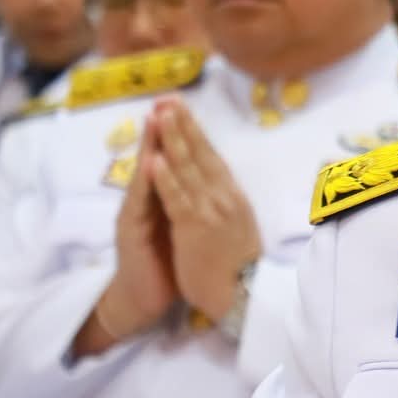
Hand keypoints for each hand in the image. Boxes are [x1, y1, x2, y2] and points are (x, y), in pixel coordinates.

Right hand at [75, 113, 177, 355]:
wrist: (143, 300)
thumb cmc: (164, 264)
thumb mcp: (180, 227)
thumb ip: (185, 201)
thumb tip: (205, 179)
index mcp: (164, 199)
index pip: (173, 161)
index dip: (180, 135)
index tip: (187, 106)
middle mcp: (146, 201)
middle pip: (156, 159)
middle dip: (163, 129)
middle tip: (169, 99)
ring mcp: (135, 214)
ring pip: (144, 175)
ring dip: (149, 146)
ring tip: (156, 118)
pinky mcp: (130, 232)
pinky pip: (139, 204)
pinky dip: (145, 183)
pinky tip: (147, 164)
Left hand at [149, 99, 262, 321]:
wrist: (243, 298)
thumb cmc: (238, 267)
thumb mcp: (238, 226)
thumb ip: (226, 202)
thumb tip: (217, 183)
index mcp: (233, 196)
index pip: (212, 157)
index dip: (196, 131)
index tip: (181, 109)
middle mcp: (224, 197)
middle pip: (200, 154)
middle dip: (182, 125)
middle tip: (168, 99)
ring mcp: (210, 211)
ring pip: (187, 170)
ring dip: (172, 140)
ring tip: (160, 115)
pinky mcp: (195, 229)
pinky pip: (177, 200)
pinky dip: (165, 179)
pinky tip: (154, 161)